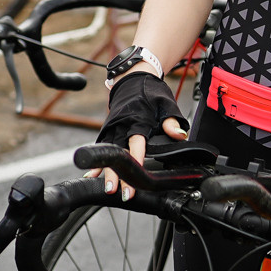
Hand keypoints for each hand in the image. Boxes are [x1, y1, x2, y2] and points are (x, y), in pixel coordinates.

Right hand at [94, 71, 186, 196]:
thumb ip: (172, 122)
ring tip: (107, 189)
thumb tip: (179, 135)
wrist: (132, 79)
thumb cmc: (151, 92)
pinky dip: (98, 163)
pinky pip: (102, 149)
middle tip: (117, 191)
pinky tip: (91, 176)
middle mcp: (121, 125)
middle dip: (117, 173)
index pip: (136, 143)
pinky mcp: (108, 131)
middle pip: (118, 152)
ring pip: (108, 153)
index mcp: (137, 119)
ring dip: (106, 172)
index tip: (136, 175)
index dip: (136, 160)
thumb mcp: (166, 104)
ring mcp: (112, 128)